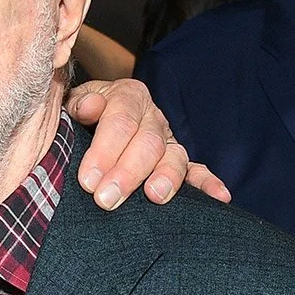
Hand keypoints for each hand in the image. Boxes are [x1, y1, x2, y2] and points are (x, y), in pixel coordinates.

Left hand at [67, 79, 230, 209]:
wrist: (91, 114)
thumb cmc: (80, 112)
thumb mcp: (74, 101)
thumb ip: (79, 104)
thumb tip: (89, 108)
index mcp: (127, 96)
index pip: (120, 122)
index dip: (104, 151)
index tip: (88, 180)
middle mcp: (152, 116)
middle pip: (147, 143)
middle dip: (127, 173)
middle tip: (106, 198)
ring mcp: (168, 139)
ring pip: (173, 157)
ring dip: (165, 178)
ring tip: (154, 196)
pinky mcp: (177, 161)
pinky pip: (196, 171)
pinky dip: (208, 183)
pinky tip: (220, 197)